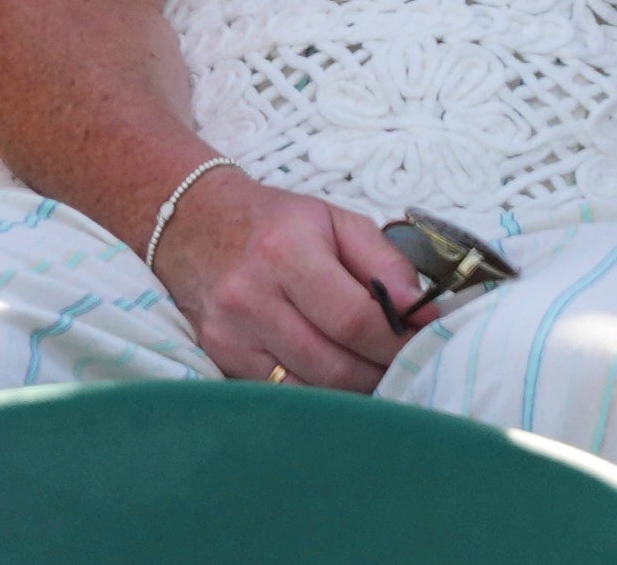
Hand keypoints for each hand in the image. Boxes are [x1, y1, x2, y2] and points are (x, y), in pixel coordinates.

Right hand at [144, 168, 422, 388]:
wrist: (190, 220)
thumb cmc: (273, 222)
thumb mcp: (334, 221)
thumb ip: (386, 264)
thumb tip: (426, 315)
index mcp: (285, 253)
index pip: (356, 321)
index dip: (401, 343)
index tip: (426, 344)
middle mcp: (250, 297)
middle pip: (337, 366)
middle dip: (383, 372)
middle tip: (406, 364)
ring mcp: (230, 334)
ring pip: (313, 391)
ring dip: (354, 390)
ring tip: (371, 369)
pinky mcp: (218, 356)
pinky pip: (284, 396)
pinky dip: (318, 393)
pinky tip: (332, 375)